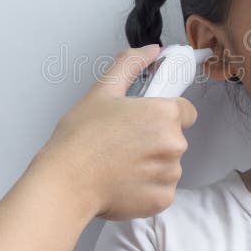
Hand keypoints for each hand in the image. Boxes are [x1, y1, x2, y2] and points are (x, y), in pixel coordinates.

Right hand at [33, 44, 197, 220]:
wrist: (65, 183)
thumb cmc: (80, 140)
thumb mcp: (102, 91)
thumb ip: (130, 64)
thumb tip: (150, 51)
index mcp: (164, 114)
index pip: (185, 111)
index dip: (164, 114)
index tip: (145, 121)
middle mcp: (173, 144)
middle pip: (175, 138)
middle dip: (155, 139)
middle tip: (124, 142)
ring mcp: (170, 174)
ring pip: (169, 164)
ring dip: (151, 164)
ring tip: (120, 163)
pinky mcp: (163, 199)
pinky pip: (162, 189)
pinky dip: (147, 187)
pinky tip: (124, 181)